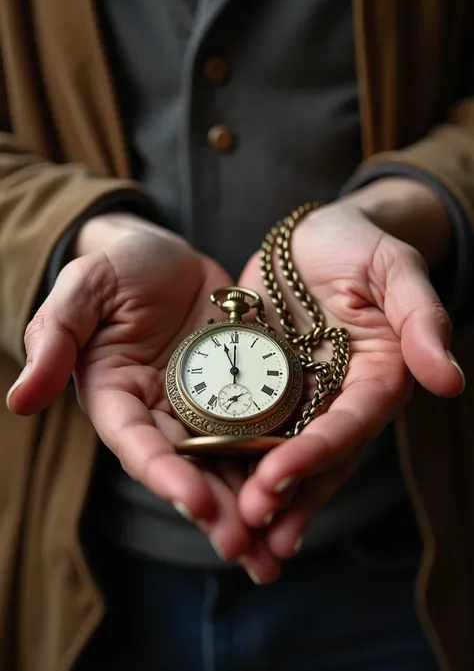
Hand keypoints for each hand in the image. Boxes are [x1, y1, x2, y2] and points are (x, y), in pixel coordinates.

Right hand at [6, 212, 280, 582]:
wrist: (168, 255)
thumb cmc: (119, 268)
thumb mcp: (84, 290)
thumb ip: (55, 337)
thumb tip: (19, 400)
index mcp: (117, 397)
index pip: (137, 444)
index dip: (165, 474)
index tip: (198, 501)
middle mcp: (159, 413)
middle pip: (187, 468)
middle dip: (215, 510)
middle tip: (246, 548)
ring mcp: (202, 407)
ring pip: (227, 462)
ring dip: (251, 504)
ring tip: (278, 548)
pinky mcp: (240, 392)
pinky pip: (263, 428)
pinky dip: (280, 460)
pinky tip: (306, 488)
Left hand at [237, 181, 464, 559]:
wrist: (311, 237)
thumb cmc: (358, 245)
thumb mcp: (394, 268)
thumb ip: (420, 319)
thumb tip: (450, 380)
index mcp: (376, 377)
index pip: (349, 425)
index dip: (317, 454)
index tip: (279, 479)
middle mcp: (338, 399)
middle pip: (317, 458)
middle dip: (288, 494)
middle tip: (252, 527)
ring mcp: (298, 398)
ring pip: (281, 455)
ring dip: (259, 494)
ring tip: (231, 533)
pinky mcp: (260, 387)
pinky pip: (244, 427)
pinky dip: (228, 458)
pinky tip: (201, 485)